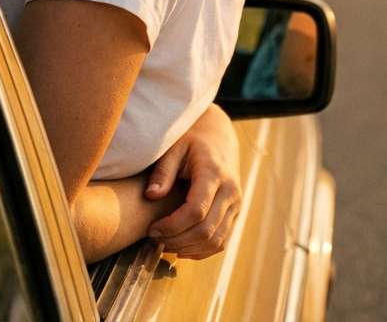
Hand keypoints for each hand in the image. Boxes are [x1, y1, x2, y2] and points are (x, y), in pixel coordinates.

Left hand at [144, 104, 240, 258]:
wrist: (218, 136)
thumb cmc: (192, 140)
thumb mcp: (174, 148)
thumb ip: (163, 171)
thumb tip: (151, 196)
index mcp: (214, 173)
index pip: (196, 210)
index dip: (172, 226)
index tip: (151, 229)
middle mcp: (230, 191)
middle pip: (206, 230)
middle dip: (177, 240)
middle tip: (154, 239)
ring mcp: (236, 204)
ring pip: (216, 241)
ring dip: (188, 249)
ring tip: (165, 244)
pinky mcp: (236, 213)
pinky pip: (222, 242)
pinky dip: (201, 251)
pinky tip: (181, 247)